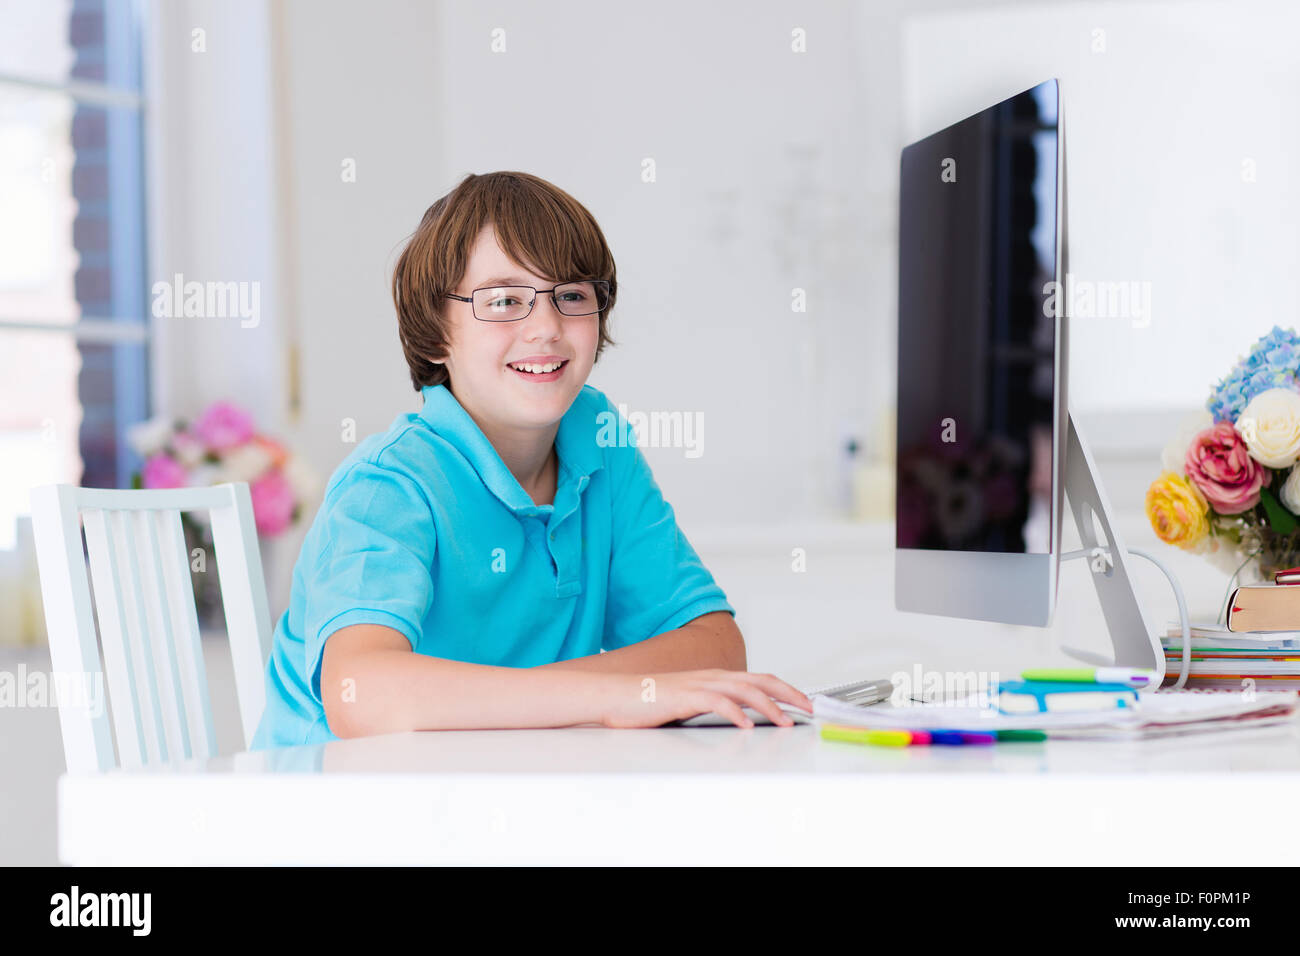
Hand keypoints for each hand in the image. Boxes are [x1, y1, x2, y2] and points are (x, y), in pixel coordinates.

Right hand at [601, 669, 813, 728]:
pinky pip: (716, 702)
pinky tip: (747, 726)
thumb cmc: (647, 703)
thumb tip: (738, 720)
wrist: (615, 695)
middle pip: (760, 680)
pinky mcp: (684, 697)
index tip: (803, 703)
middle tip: (809, 709)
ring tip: (785, 721)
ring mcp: (698, 684)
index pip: (758, 679)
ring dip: (768, 706)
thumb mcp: (688, 703)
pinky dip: (735, 713)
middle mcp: (711, 676)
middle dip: (788, 694)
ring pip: (744, 689)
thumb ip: (712, 706)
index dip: (785, 689)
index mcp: (713, 678)